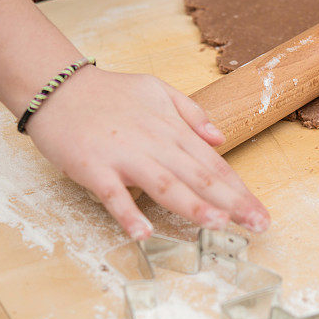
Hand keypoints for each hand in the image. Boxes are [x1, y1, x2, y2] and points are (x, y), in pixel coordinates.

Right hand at [25, 66, 269, 239]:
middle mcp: (155, 143)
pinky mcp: (93, 167)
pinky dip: (127, 213)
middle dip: (232, 202)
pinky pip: (112, 194)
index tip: (261, 213)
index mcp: (173, 130)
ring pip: (164, 184)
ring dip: (192, 205)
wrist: (57, 86)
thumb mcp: (158, 90)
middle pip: (199, 176)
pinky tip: (143, 233)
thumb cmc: (110, 94)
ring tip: (218, 224)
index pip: (214, 164)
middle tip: (258, 225)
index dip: (240, 190)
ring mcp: (125, 155)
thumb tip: (221, 137)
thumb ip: (191, 113)